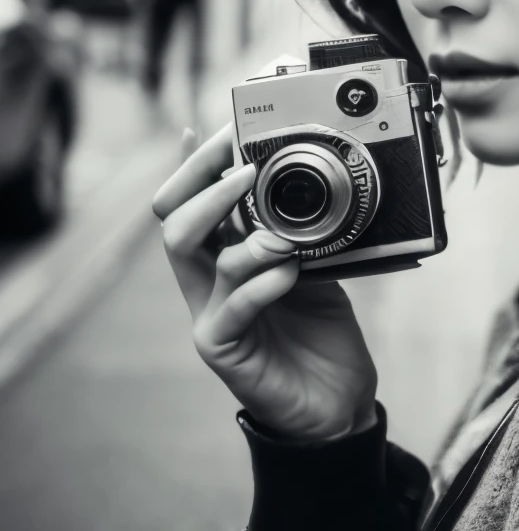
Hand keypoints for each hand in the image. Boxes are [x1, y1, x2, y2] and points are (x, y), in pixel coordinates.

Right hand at [153, 125, 378, 441]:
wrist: (334, 402)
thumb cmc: (319, 332)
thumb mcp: (313, 266)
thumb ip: (298, 230)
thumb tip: (300, 177)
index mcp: (222, 255)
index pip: (189, 200)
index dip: (195, 164)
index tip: (216, 128)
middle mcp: (205, 281)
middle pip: (172, 219)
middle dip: (201, 181)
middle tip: (242, 164)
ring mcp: (208, 314)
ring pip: (191, 253)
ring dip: (240, 232)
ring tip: (281, 232)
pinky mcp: (223, 348)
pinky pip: (231, 305)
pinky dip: (262, 281)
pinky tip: (291, 272)